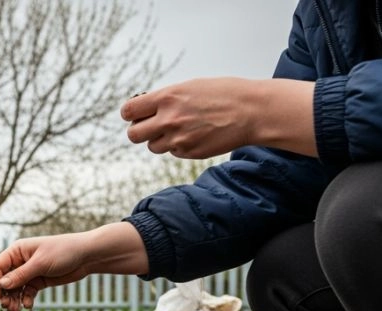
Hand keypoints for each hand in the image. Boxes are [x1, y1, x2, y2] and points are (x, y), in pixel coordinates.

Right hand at [0, 233, 94, 310]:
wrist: (86, 256)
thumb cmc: (63, 252)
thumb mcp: (40, 263)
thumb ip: (20, 275)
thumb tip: (1, 285)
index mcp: (17, 251)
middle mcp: (20, 261)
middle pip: (4, 280)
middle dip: (4, 295)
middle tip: (7, 307)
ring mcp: (29, 272)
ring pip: (15, 289)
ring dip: (13, 300)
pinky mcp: (38, 281)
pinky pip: (26, 293)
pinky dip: (25, 300)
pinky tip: (28, 306)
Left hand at [121, 77, 315, 158]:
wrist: (252, 111)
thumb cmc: (224, 94)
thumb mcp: (191, 87)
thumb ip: (165, 99)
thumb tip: (144, 109)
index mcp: (167, 97)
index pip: (129, 111)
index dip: (130, 113)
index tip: (136, 113)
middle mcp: (169, 119)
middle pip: (133, 135)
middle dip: (138, 130)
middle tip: (150, 125)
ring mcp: (179, 139)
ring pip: (152, 146)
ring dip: (159, 139)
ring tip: (179, 128)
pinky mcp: (189, 153)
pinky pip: (173, 152)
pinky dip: (179, 145)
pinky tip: (196, 134)